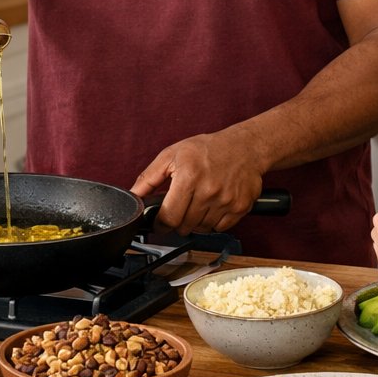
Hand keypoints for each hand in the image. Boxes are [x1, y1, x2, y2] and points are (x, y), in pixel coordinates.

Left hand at [129, 132, 263, 235]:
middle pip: (184, 226)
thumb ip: (149, 178)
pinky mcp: (240, 207)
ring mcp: (226, 201)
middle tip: (181, 207)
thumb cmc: (207, 149)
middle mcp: (209, 190)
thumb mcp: (172, 155)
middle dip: (178, 221)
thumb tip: (133, 196)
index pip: (169, 217)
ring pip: (202, 229)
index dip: (160, 224)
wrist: (244, 147)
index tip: (160, 222)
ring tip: (198, 203)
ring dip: (196, 222)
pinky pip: (220, 228)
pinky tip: (212, 206)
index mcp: (189, 177)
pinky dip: (214, 222)